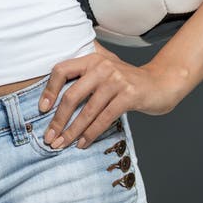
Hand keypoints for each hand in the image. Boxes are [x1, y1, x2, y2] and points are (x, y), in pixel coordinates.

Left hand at [38, 39, 182, 149]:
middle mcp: (102, 66)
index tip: (42, 109)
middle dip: (58, 119)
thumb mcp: (104, 69)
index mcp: (91, 58)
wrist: (161, 83)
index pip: (62, 70)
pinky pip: (105, 118)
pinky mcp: (129, 95)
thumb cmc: (126, 80)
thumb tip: (53, 95)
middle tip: (49, 137)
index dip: (49, 90)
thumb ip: (84, 73)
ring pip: (88, 110)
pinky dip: (91, 133)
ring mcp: (116, 80)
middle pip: (72, 95)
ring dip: (72, 131)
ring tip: (62, 144)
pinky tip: (82, 143)